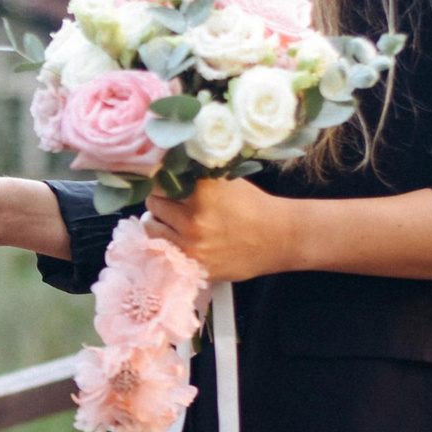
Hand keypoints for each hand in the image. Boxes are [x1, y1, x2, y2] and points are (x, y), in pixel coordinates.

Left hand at [144, 176, 307, 282]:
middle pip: (153, 202)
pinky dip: (166, 242)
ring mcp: (191, 244)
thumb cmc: (253, 205)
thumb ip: (195, 176)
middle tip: (171, 201)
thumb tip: (164, 168)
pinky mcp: (192, 264)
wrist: (279, 237)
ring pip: (152, 227)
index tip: (164, 181)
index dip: (161, 179)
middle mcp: (193, 217)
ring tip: (173, 220)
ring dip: (159, 221)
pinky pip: (161, 250)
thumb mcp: (225, 180)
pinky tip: (178, 237)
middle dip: (160, 199)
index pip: (160, 180)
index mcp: (202, 191)